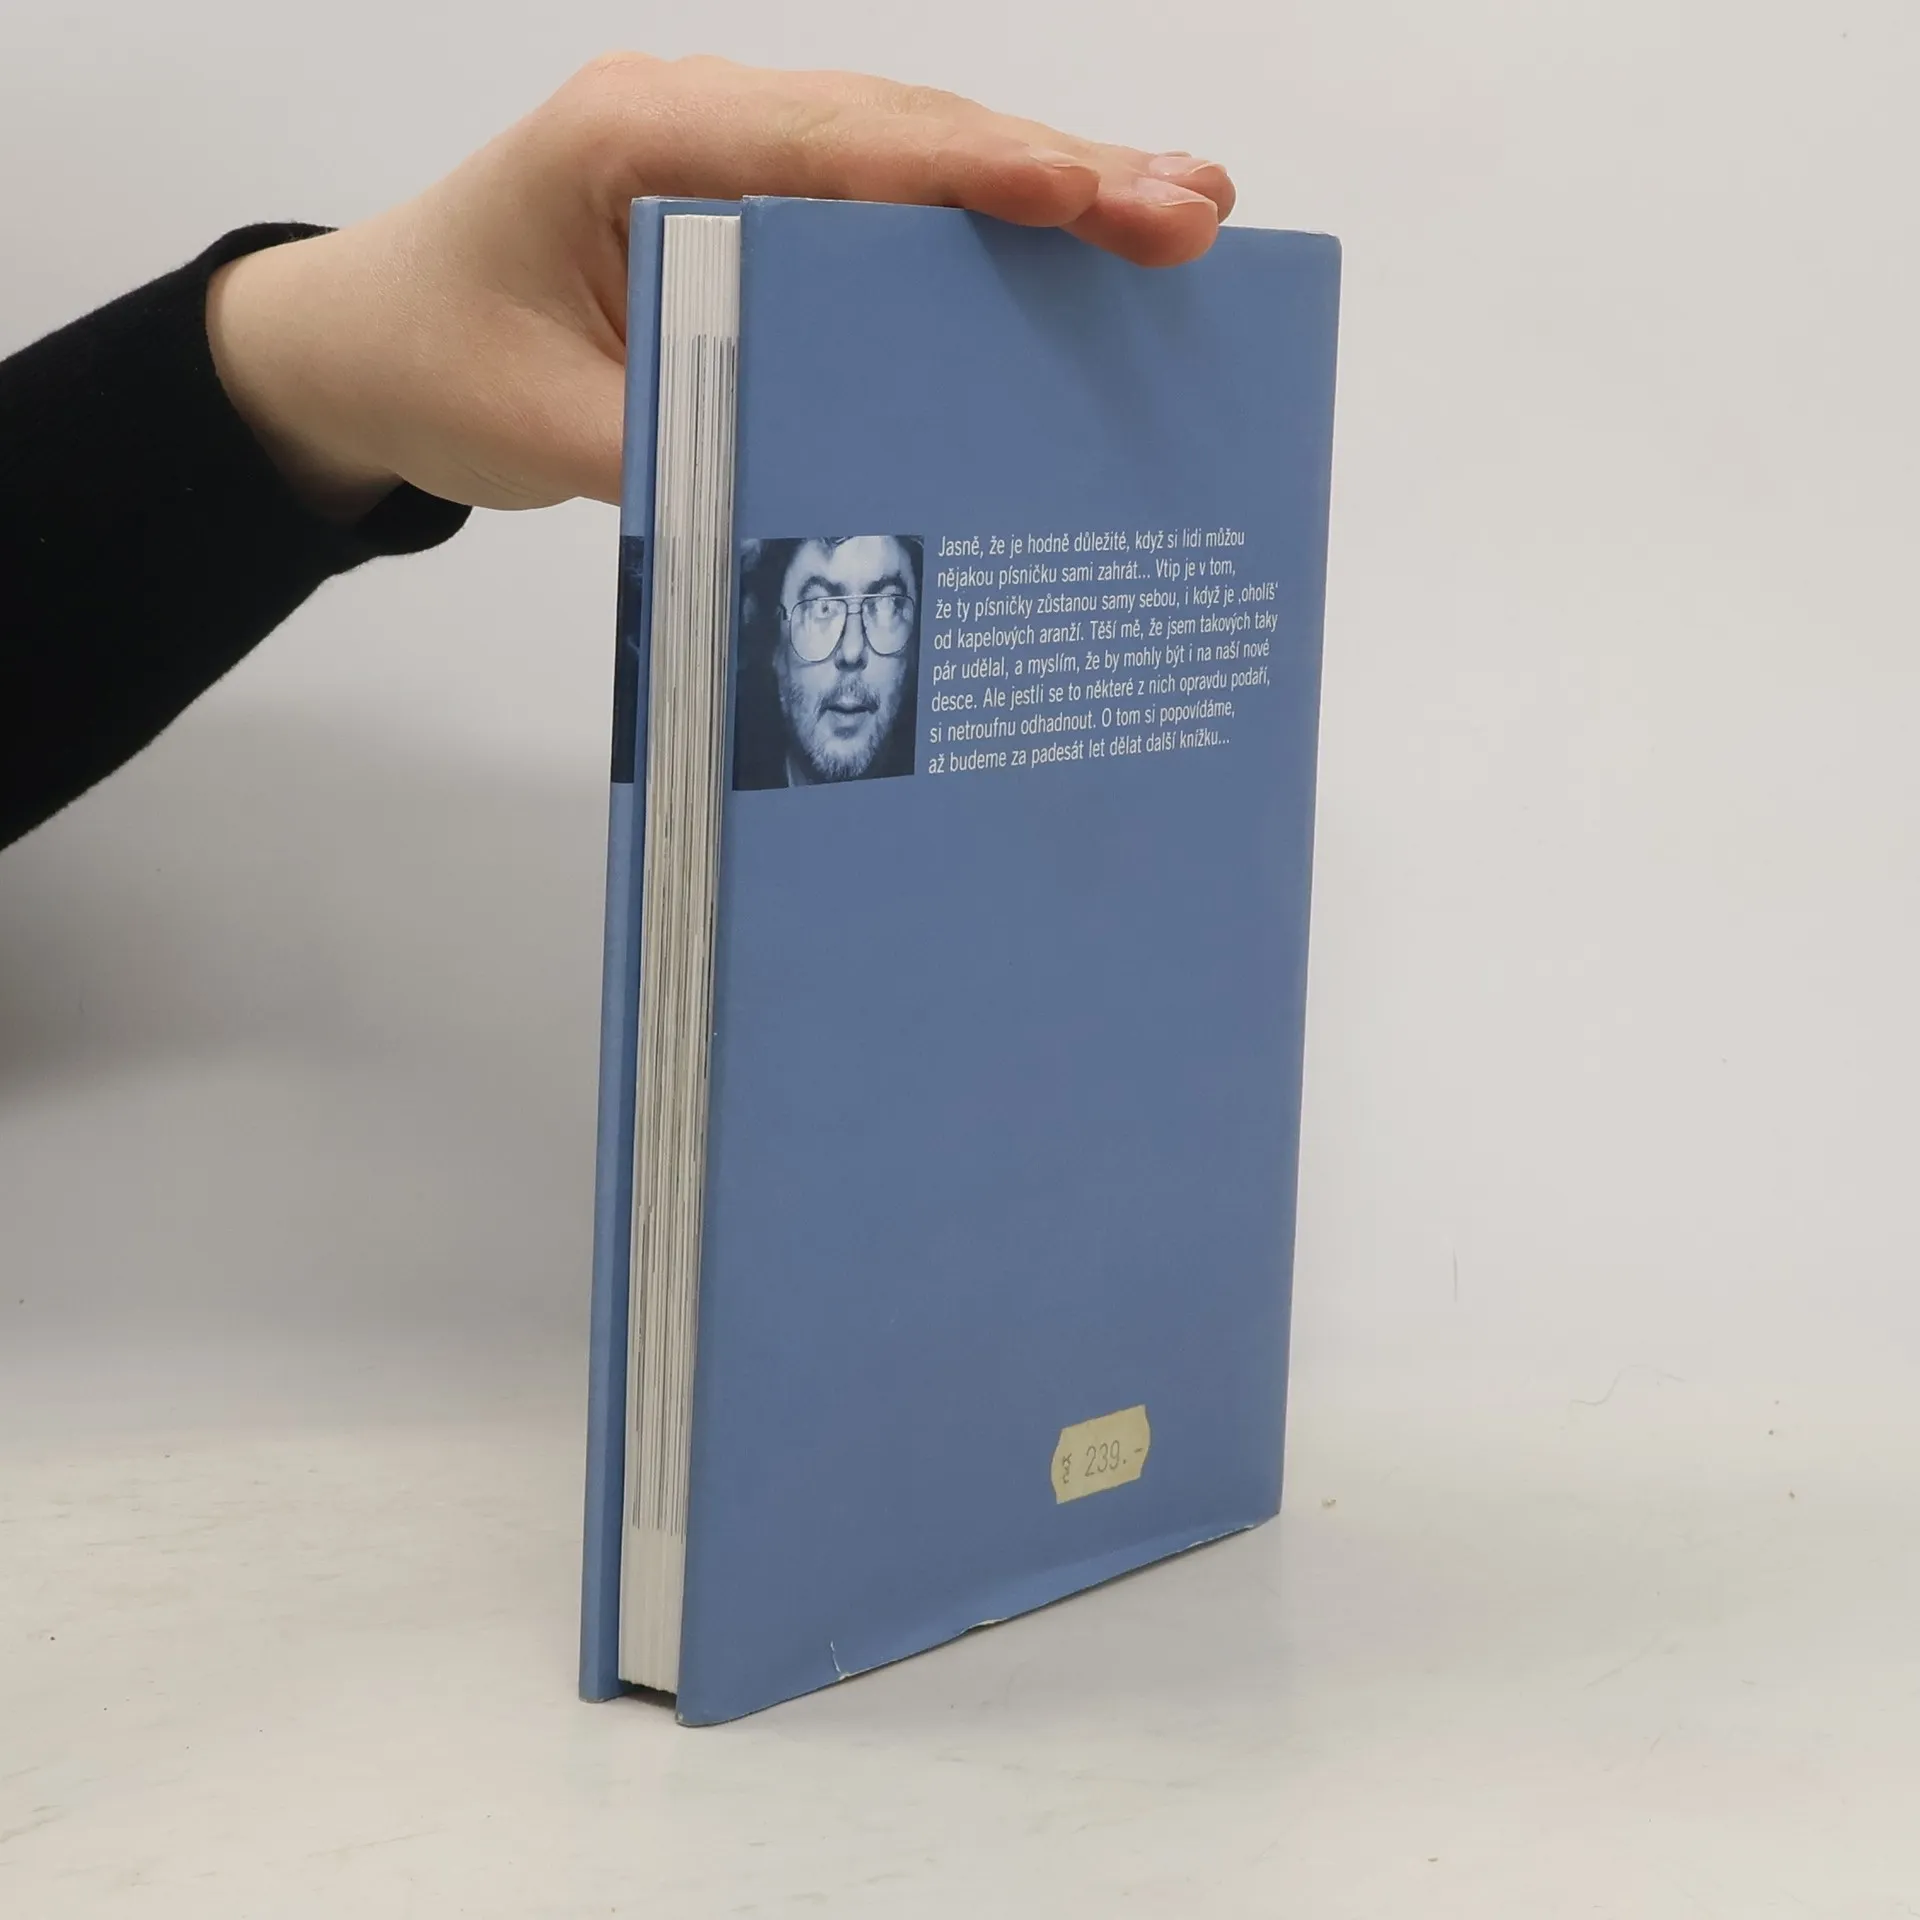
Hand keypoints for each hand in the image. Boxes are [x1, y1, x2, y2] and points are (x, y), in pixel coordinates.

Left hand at [204, 54, 1235, 520]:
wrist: (363, 345)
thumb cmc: (433, 362)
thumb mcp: (545, 433)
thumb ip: (689, 449)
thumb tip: (840, 491)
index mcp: (635, 141)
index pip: (834, 146)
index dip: (971, 174)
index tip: (1088, 199)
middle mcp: (699, 125)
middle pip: (905, 137)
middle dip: (1054, 173)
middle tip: (1192, 208)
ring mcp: (734, 160)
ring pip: (913, 163)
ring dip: (1044, 189)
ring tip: (1178, 212)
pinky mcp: (755, 214)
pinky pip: (884, 214)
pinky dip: (983, 233)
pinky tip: (1079, 250)